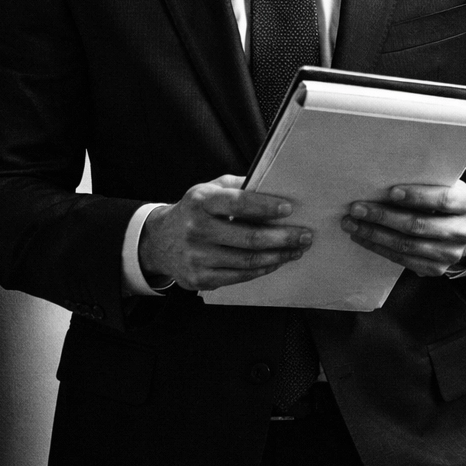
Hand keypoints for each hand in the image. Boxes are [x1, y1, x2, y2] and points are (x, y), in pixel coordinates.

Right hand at [139, 174, 312, 289]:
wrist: (159, 240)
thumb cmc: (196, 210)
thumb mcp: (210, 189)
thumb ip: (240, 187)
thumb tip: (277, 186)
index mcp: (201, 201)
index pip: (239, 203)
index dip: (266, 207)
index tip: (290, 209)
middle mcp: (196, 229)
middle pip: (249, 238)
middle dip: (283, 237)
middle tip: (305, 235)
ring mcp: (196, 257)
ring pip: (247, 261)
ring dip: (279, 256)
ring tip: (297, 249)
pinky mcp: (199, 278)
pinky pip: (239, 276)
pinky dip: (262, 269)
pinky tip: (276, 261)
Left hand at [342, 181, 465, 277]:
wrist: (462, 229)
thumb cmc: (445, 201)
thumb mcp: (444, 186)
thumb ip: (425, 182)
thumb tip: (384, 180)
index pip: (443, 200)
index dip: (417, 196)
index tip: (390, 191)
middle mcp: (462, 232)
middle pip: (419, 225)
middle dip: (384, 216)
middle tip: (357, 208)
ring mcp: (449, 254)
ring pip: (407, 245)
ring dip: (374, 234)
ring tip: (352, 223)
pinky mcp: (435, 269)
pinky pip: (402, 259)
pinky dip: (379, 248)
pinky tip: (362, 237)